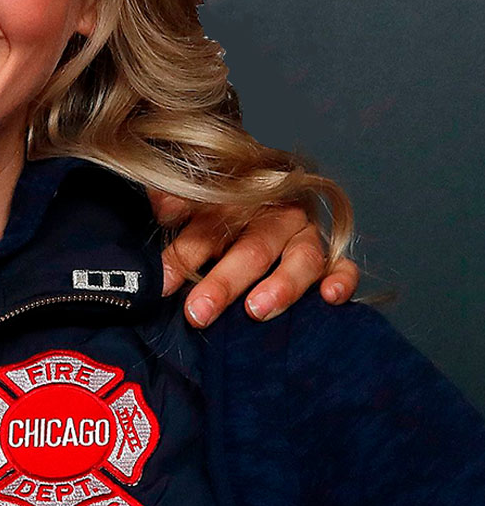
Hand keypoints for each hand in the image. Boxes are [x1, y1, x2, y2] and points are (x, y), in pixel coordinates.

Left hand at [146, 191, 358, 327]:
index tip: (162, 285)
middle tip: (199, 312)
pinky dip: (342, 279)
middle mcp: (274, 215)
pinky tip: (329, 297)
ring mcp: (305, 235)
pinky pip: (344, 265)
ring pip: (302, 257)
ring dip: (282, 286)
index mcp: (235, 200)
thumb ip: (174, 202)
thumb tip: (161, 207)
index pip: (207, 228)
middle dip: (224, 283)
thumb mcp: (190, 202)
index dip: (182, 256)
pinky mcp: (332, 255)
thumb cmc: (215, 210)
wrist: (260, 193)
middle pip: (252, 248)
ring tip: (257, 311)